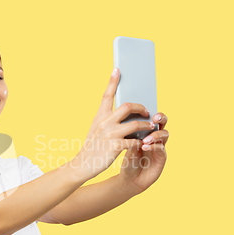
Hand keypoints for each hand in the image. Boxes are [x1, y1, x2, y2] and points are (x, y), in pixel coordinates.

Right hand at [68, 68, 152, 182]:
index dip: (112, 81)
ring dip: (146, 125)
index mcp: (99, 117)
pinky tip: (143, 143)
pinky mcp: (115, 146)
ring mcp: (110, 134)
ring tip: (151, 127)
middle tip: (147, 111)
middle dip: (141, 107)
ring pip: (135, 123)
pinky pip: (134, 141)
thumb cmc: (92, 148)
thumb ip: (108, 121)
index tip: (118, 69)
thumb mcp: (96, 130)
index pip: (106, 95)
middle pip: (128, 106)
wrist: (82, 165)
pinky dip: (141, 142)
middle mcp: (104, 122)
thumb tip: (125, 114)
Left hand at [119, 112, 168, 194]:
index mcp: (146, 131)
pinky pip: (161, 148)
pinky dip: (154, 145)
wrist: (129, 178)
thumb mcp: (126, 146)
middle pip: (162, 123)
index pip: (151, 117)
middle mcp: (155, 137)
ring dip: (156, 134)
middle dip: (161, 118)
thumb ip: (129, 136)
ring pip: (164, 134)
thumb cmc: (127, 160)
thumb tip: (129, 123)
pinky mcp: (161, 157)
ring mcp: (160, 146)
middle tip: (155, 118)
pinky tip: (145, 146)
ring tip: (145, 139)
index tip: (146, 108)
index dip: (150, 111)